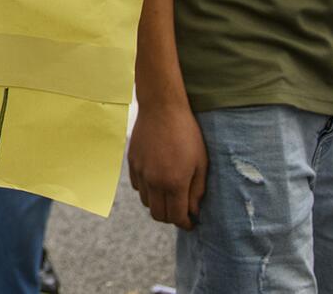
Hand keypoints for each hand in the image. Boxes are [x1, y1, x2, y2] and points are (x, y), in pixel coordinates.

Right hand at [128, 102, 207, 228]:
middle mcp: (154, 182)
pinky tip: (157, 180)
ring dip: (159, 204)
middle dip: (171, 218)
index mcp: (174, 183)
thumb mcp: (201, 163)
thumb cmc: (187, 134)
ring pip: (147, 203)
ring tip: (170, 195)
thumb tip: (194, 211)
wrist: (162, 108)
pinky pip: (138, 187)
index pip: (177, 217)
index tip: (191, 223)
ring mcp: (140, 173)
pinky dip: (148, 190)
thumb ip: (197, 190)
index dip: (186, 224)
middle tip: (181, 211)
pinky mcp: (132, 163)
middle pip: (159, 215)